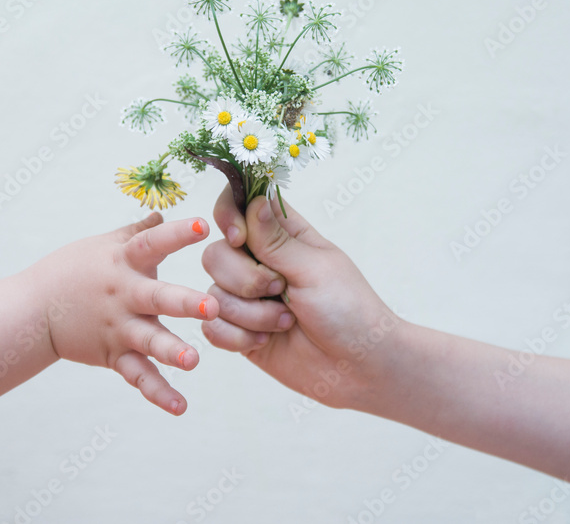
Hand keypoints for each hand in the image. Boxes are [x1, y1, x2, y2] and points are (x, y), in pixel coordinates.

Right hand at [20, 212, 218, 414]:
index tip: (203, 225)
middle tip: (211, 306)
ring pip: (150, 341)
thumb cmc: (71, 270)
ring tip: (194, 360)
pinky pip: (139, 376)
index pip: (152, 243)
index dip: (177, 234)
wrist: (31, 311)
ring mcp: (119, 328)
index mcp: (124, 262)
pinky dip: (158, 393)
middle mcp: (124, 296)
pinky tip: (180, 407)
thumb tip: (162, 213)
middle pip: (157, 297)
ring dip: (172, 351)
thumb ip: (138, 232)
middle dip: (184, 302)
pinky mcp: (114, 355)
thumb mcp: (103, 245)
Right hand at [200, 187, 402, 409]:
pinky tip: (265, 341)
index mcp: (284, 236)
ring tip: (286, 322)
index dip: (229, 217)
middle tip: (280, 290)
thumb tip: (253, 201)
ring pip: (212, 292)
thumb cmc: (349, 310)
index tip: (240, 238)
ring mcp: (247, 298)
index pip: (240, 207)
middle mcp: (260, 263)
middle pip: (216, 253)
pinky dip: (237, 337)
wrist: (358, 368)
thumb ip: (275, 241)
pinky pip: (212, 327)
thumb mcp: (314, 269)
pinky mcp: (239, 331)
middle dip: (245, 279)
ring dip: (251, 314)